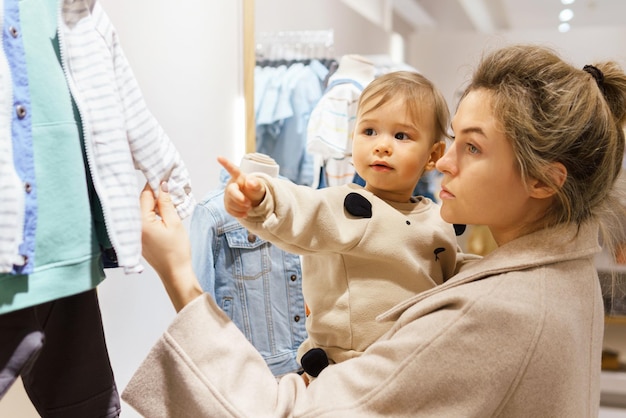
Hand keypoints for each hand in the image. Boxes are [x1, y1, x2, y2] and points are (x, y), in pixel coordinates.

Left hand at [140, 182, 201, 311]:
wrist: (175, 273)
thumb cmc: (177, 251)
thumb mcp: (174, 223)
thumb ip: (166, 203)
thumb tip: (162, 186)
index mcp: (141, 222)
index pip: (145, 196)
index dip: (154, 185)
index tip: (162, 176)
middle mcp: (134, 227)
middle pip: (141, 202)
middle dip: (153, 193)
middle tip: (166, 184)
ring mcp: (135, 234)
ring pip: (142, 211)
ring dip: (153, 203)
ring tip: (167, 197)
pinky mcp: (139, 238)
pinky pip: (142, 220)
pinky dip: (151, 213)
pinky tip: (162, 212)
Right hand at [217, 156, 265, 217]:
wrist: (253, 200)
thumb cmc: (254, 190)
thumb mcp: (259, 187)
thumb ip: (256, 184)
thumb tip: (250, 181)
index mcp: (239, 177)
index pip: (232, 169)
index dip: (226, 163)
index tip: (219, 157)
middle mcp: (231, 185)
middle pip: (231, 192)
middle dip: (239, 199)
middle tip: (249, 204)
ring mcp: (228, 195)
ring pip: (230, 202)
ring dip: (241, 207)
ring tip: (249, 207)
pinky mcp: (227, 204)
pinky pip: (229, 210)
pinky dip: (238, 213)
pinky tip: (245, 213)